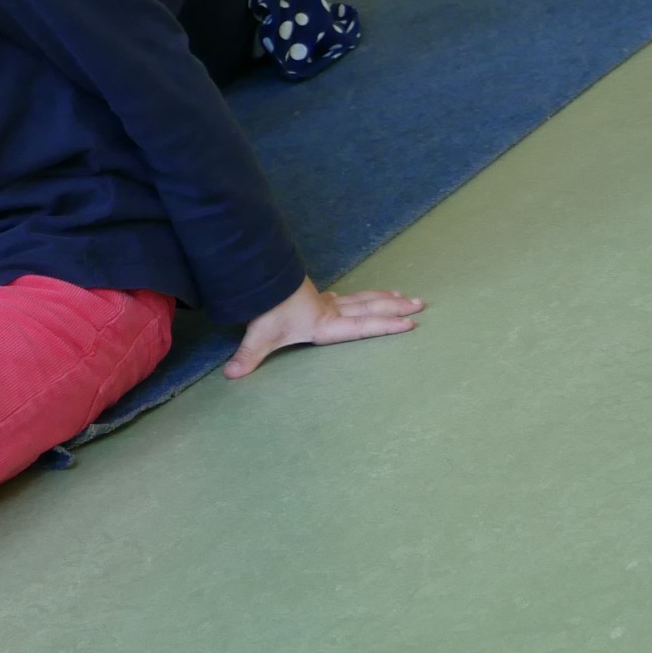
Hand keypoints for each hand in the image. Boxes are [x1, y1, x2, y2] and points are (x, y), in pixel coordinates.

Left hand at [223, 276, 422, 377]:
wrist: (258, 277)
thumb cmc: (264, 308)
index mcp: (325, 325)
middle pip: (369, 307)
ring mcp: (323, 302)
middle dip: (394, 307)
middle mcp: (330, 312)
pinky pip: (344, 296)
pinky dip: (357, 296)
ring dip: (382, 297)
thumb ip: (248, 356)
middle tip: (420, 304)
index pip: (361, 326)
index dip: (385, 326)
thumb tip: (231, 375)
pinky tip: (357, 297)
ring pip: (360, 298)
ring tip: (403, 295)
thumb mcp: (258, 335)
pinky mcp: (315, 297)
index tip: (410, 324)